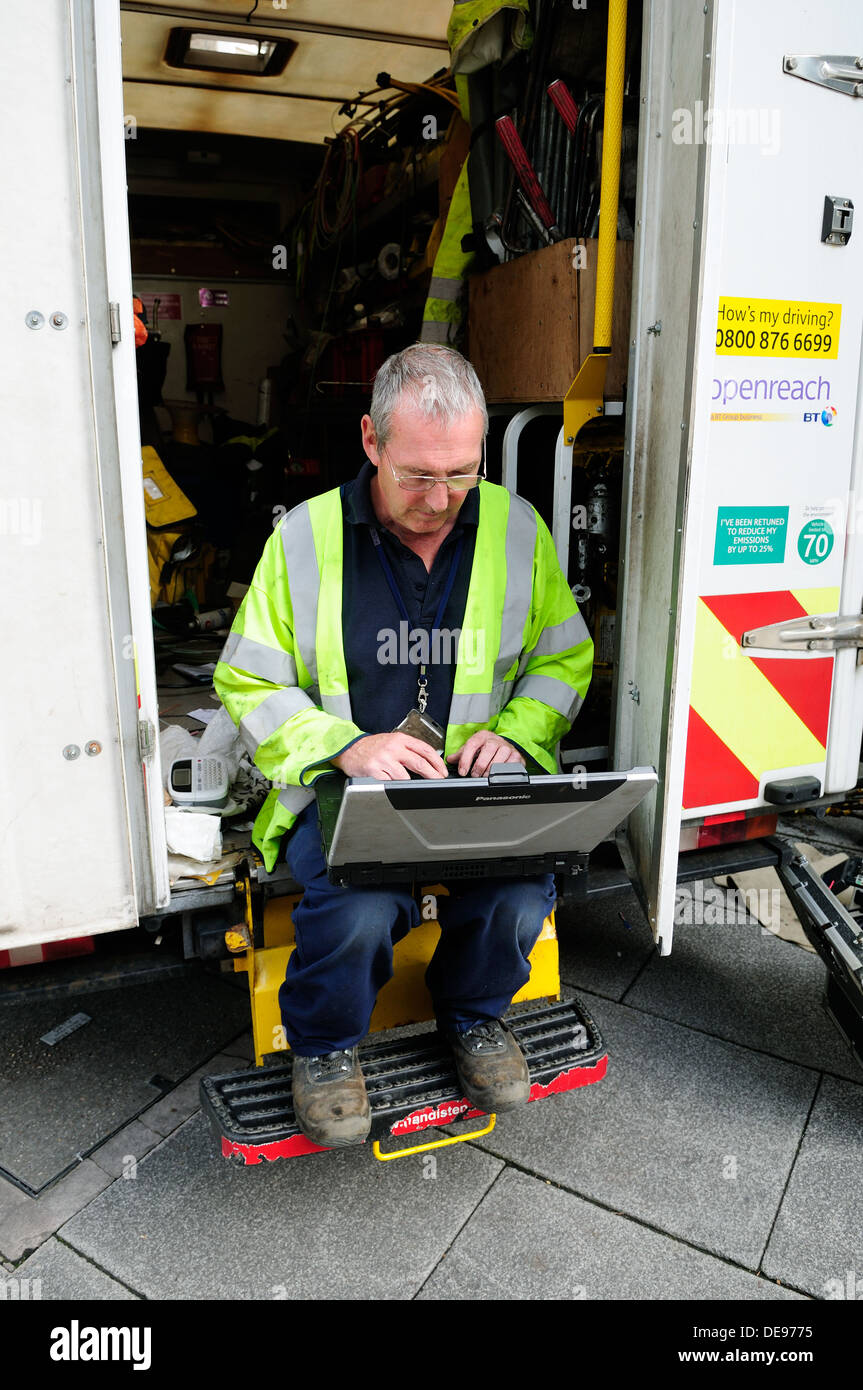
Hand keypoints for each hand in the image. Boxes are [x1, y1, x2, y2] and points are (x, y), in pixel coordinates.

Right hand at [333, 733, 448, 780]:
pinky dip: (393, 784)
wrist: (349, 749)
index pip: (425, 749)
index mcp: (400, 739)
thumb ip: (408, 749)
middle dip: (432, 774)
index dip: (437, 762)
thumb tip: (428, 762)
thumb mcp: (392, 741)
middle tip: (438, 780)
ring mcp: (384, 759)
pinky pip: (390, 782)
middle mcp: (393, 748)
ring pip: (405, 776)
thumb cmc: (371, 747)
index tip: (442, 770)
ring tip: (409, 783)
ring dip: (410, 782)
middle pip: (420, 763)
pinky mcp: (375, 770)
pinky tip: (392, 782)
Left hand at [447, 731, 525, 777]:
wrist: (505, 744)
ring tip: (484, 776)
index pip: (472, 745)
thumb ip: (461, 754)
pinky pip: (510, 764)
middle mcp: (495, 740)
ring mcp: (506, 747)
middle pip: (487, 751)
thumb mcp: (473, 748)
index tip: (462, 771)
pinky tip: (497, 775)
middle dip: (479, 766)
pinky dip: (502, 771)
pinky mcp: (516, 755)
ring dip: (490, 770)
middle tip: (474, 775)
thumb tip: (449, 759)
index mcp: (482, 736)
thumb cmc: (486, 747)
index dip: (466, 759)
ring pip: (499, 758)